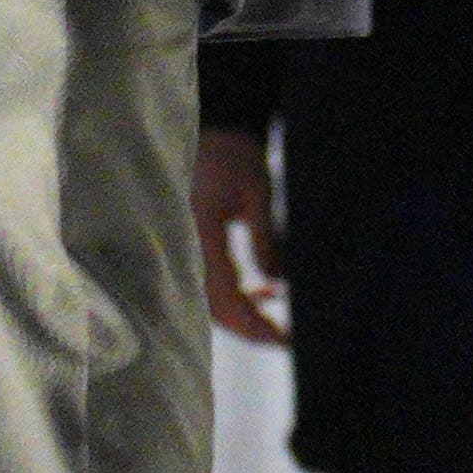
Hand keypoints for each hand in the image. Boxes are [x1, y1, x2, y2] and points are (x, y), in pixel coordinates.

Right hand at [192, 126, 288, 347]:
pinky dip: (240, 294)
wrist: (210, 133)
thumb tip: (279, 284)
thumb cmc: (232, 156)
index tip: (283, 338)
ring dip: (246, 313)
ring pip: (212, 301)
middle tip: (287, 339)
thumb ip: (265, 239)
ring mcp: (186, 250)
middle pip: (215, 309)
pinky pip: (211, 284)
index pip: (225, 297)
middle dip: (251, 328)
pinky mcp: (193, 247)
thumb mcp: (257, 192)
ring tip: (280, 318)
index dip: (254, 325)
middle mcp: (185, 249)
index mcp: (198, 236)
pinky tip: (268, 291)